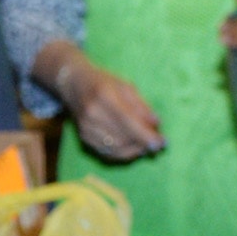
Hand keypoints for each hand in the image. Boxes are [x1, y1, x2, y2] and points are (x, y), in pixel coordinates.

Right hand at [48, 49, 163, 158]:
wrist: (73, 85)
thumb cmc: (104, 82)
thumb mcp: (126, 86)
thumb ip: (141, 105)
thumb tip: (156, 124)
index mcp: (104, 96)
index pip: (128, 121)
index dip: (146, 135)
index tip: (162, 143)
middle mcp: (92, 114)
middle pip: (123, 138)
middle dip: (143, 144)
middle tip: (158, 142)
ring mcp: (86, 128)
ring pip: (116, 149)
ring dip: (135, 150)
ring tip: (146, 144)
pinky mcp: (84, 138)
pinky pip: (107, 152)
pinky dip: (124, 153)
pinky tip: (133, 147)